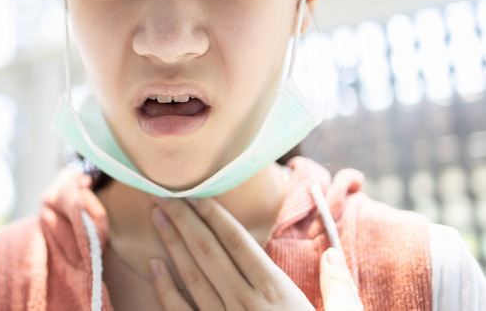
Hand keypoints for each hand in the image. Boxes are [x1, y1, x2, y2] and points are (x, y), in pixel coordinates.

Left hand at [150, 197, 361, 309]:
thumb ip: (339, 288)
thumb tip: (333, 252)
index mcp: (278, 295)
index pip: (238, 243)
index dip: (214, 216)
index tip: (195, 194)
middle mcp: (247, 306)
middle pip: (208, 254)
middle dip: (184, 222)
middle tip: (164, 194)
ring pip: (192, 278)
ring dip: (172, 246)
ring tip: (157, 218)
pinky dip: (165, 290)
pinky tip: (154, 267)